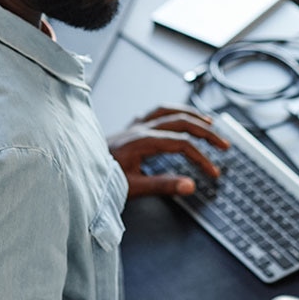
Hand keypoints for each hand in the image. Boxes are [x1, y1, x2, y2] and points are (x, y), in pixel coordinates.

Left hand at [108, 106, 228, 198]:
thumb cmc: (99, 181)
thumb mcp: (132, 188)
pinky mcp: (129, 129)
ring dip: (192, 115)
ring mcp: (133, 126)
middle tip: (224, 145)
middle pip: (181, 122)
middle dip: (206, 132)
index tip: (213, 173)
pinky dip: (172, 113)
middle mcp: (138, 129)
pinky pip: (155, 113)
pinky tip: (179, 117)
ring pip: (169, 111)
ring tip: (209, 122)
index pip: (182, 144)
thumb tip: (190, 185)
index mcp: (141, 141)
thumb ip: (163, 186)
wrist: (74, 171)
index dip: (201, 158)